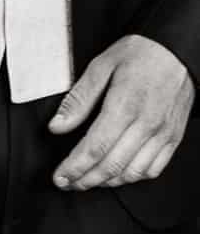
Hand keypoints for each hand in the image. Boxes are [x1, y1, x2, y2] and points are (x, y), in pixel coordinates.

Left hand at [48, 34, 194, 190]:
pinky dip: (133, 177)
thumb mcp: (100, 66)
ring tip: (88, 180)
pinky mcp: (173, 138)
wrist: (176, 50)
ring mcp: (162, 134)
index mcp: (124, 105)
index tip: (60, 176)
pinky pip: (153, 169)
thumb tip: (57, 126)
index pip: (94, 147)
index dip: (74, 167)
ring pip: (133, 173)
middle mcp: (146, 123)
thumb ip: (78, 99)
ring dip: (107, 182)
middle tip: (67, 183)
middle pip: (111, 165)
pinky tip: (117, 174)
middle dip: (85, 180)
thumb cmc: (139, 54)